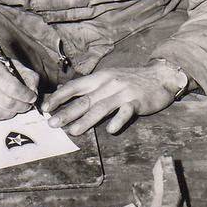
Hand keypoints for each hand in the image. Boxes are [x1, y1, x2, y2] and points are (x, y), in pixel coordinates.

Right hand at [0, 45, 38, 120]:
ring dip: (12, 112)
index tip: (32, 97)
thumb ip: (25, 73)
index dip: (26, 95)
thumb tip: (35, 90)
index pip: (13, 87)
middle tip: (27, 104)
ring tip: (16, 107)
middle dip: (22, 106)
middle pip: (7, 102)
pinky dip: (1, 116)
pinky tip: (4, 109)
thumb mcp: (7, 61)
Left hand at [43, 63, 185, 135]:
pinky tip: (110, 130)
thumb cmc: (131, 79)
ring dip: (86, 120)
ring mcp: (124, 92)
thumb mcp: (109, 78)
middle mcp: (109, 83)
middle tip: (52, 123)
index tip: (45, 108)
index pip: (75, 86)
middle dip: (67, 112)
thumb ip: (90, 87)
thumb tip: (65, 94)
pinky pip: (127, 112)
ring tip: (73, 131)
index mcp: (100, 78)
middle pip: (85, 99)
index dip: (59, 97)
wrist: (161, 75)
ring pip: (102, 107)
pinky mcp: (138, 102)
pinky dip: (118, 120)